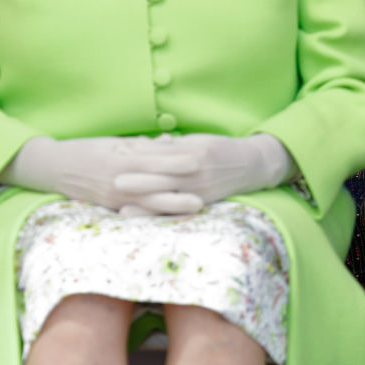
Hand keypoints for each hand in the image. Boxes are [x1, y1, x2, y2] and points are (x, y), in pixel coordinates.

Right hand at [0, 135, 203, 213]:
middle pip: (154, 183)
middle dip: (180, 187)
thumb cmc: (86, 149)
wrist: (54, 167)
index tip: (197, 158)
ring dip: (174, 205)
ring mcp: (114, 196)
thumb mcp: (112, 142)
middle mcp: (117, 179)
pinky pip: (137, 212)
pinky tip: (173, 217)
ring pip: (149, 202)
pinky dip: (156, 213)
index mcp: (118, 158)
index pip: (151, 159)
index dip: (175, 159)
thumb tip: (168, 143)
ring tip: (197, 205)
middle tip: (206, 189)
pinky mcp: (111, 207)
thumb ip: (139, 145)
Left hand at [116, 133, 293, 207]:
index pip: (160, 153)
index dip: (138, 155)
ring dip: (145, 204)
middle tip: (113, 181)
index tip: (116, 156)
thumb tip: (143, 144)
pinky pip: (179, 210)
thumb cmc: (217, 148)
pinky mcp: (203, 202)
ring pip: (169, 197)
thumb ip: (171, 145)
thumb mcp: (195, 141)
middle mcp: (195, 170)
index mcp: (191, 150)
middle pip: (161, 176)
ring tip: (122, 209)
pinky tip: (148, 223)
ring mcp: (199, 189)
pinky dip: (161, 216)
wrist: (251, 164)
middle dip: (137, 180)